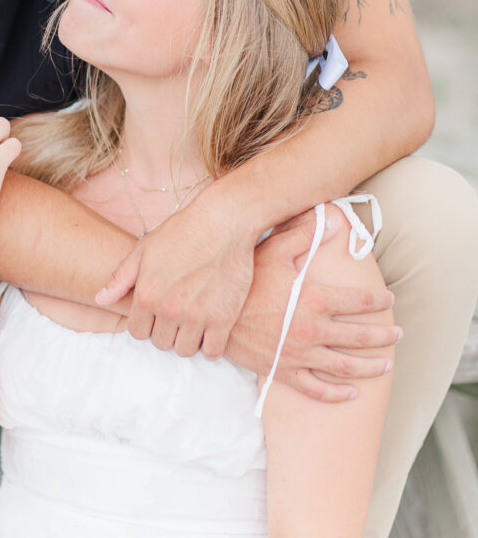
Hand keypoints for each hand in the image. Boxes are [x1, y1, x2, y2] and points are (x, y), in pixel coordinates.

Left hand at [95, 184, 257, 358]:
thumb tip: (100, 299)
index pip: (138, 332)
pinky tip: (211, 326)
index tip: (158, 312)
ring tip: (193, 319)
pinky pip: (212, 351)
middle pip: (161, 343)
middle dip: (166, 330)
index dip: (147, 323)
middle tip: (177, 313)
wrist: (222, 222)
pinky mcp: (223, 319)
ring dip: (187, 338)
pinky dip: (210, 344)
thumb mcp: (144, 250)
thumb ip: (120, 278)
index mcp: (147, 294)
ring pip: (184, 350)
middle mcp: (169, 309)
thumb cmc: (181, 232)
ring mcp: (197, 316)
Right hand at [225, 208, 399, 401]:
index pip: (359, 301)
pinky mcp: (284, 371)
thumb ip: (305, 234)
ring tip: (386, 365)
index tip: (389, 300)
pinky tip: (351, 393)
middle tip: (397, 335)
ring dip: (370, 367)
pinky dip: (336, 394)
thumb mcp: (273, 250)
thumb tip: (334, 218)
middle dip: (383, 336)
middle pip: (360, 336)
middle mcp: (313, 330)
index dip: (379, 301)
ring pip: (345, 366)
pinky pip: (317, 388)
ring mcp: (299, 354)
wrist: (214, 314)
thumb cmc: (245, 279)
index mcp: (314, 299)